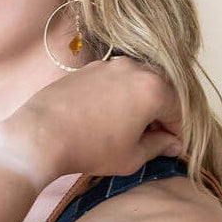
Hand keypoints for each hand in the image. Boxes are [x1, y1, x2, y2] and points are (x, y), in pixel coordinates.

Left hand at [0, 56, 183, 183]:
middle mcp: (136, 68)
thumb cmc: (91, 149)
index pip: (179, 110)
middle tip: (155, 139)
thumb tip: (172, 144)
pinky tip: (110, 118)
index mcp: (154, 88)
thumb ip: (158, 147)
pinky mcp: (90, 68)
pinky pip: (117, 80)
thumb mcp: (131, 157)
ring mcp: (111, 64)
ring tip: (131, 129)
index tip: (174, 148)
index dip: (180, 133)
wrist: (42, 134)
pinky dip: (122, 96)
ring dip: (142, 103)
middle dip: (162, 114)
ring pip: (138, 82)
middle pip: (162, 90)